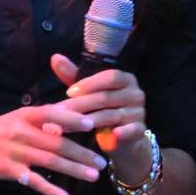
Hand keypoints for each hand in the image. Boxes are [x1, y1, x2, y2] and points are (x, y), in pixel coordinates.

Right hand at [0, 98, 105, 194]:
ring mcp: (15, 152)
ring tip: (93, 176)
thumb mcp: (19, 117)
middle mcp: (22, 132)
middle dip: (82, 153)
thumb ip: (44, 119)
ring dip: (74, 170)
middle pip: (57, 143)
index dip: (72, 119)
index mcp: (26, 115)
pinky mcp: (9, 170)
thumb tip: (74, 116)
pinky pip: (33, 181)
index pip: (52, 113)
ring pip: (50, 161)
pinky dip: (50, 189)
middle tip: (102, 162)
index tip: (92, 124)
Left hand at [49, 54, 150, 183]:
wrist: (123, 137)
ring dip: (88, 121)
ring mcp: (139, 112)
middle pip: (106, 97)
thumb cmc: (103, 109)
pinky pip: (130, 130)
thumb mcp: (88, 91)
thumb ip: (73, 75)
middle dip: (80, 105)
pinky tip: (110, 136)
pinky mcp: (140, 129)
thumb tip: (55, 57)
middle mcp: (135, 93)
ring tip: (67, 127)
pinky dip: (121, 133)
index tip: (69, 92)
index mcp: (125, 79)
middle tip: (59, 112)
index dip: (90, 83)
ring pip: (111, 115)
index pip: (110, 76)